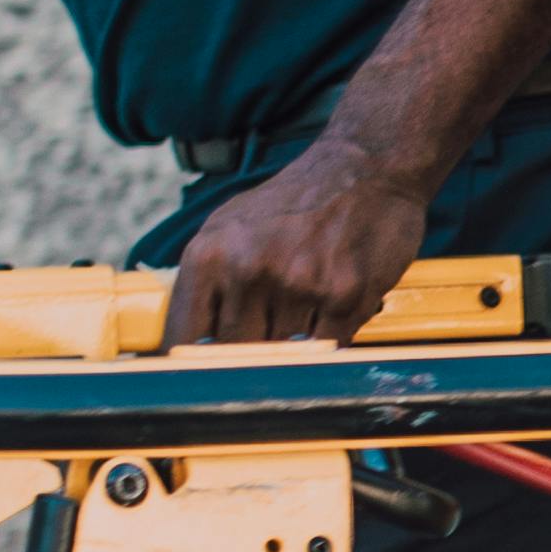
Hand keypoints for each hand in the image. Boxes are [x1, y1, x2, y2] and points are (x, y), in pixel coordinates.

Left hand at [166, 127, 439, 345]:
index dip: (192, 370)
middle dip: (250, 358)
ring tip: (307, 306)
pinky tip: (334, 305)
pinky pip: (328, 346)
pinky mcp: (344, 294)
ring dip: (296, 344)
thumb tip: (186, 347)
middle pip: (235, 355)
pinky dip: (331, 337)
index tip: (199, 385)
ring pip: (285, 355)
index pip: (185, 338)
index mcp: (210, 254)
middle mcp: (249, 268)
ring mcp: (298, 283)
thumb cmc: (295, 202)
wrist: (364, 166)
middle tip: (265, 346)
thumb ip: (206, 284)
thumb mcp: (230, 226)